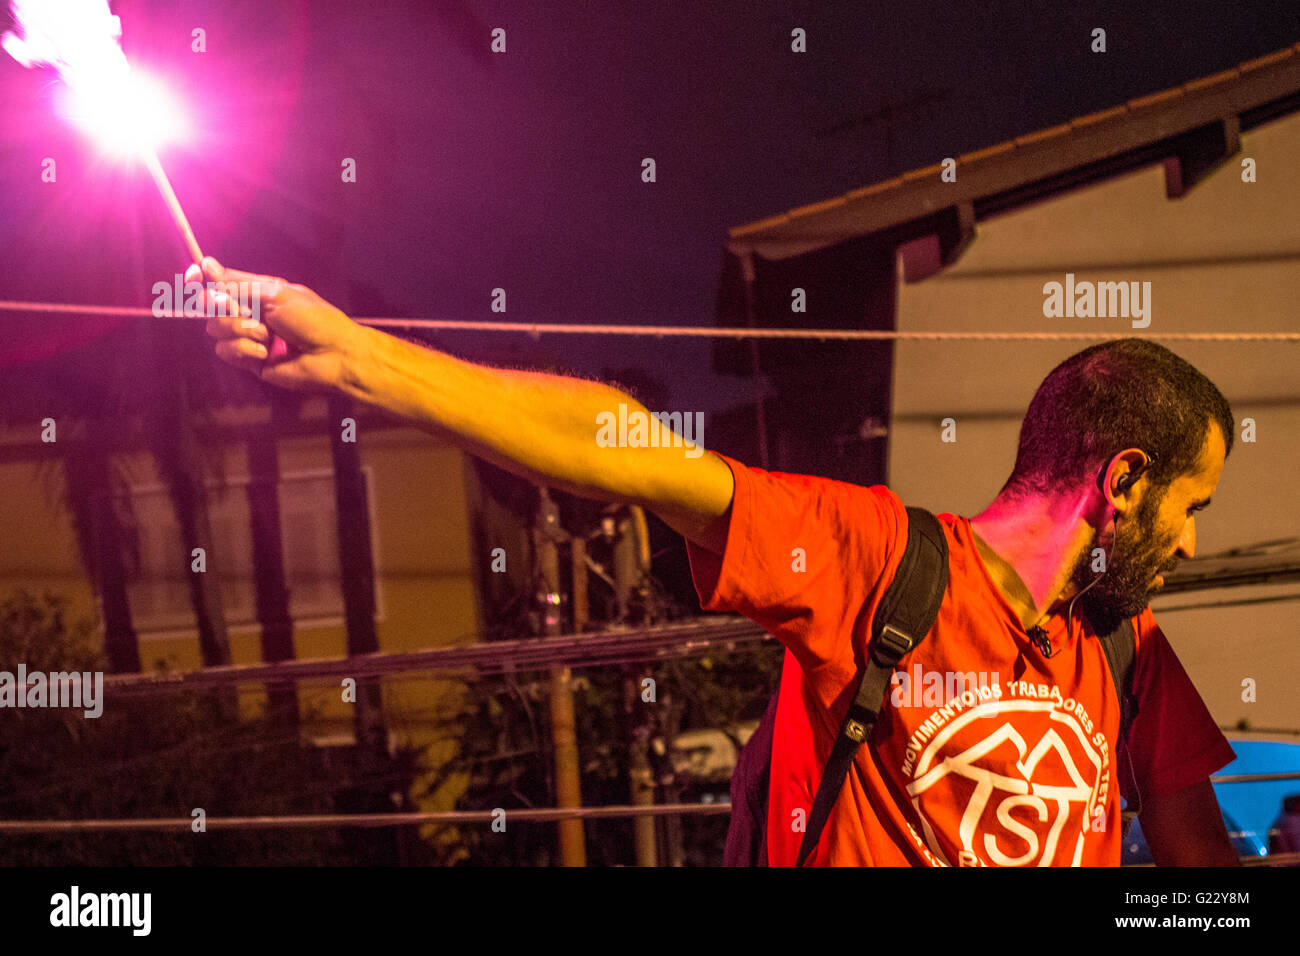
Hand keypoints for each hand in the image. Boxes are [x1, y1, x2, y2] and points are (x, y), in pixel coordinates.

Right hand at [191, 257, 369, 391]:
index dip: (204, 279)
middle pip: (210, 305)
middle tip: (239, 310)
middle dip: (220, 307)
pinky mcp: (249, 360)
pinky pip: (226, 351)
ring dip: (238, 330)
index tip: (193, 277)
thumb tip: (207, 266)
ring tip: (266, 335)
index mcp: (260, 292)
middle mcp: (251, 313)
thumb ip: (238, 284)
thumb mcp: (275, 294)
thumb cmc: (313, 320)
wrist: (333, 355)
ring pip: (214, 329)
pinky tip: (265, 353)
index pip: (221, 283)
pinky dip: (243, 349)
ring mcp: (249, 337)